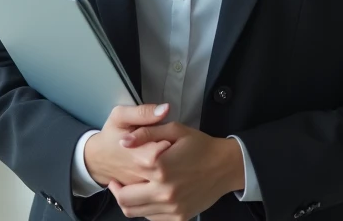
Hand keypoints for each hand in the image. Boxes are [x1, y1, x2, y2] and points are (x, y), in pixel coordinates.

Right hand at [84, 104, 174, 189]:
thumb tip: (165, 109)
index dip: (170, 138)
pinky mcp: (147, 194)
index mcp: (142, 157)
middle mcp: (148, 176)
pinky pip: (165, 182)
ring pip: (172, 173)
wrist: (98, 160)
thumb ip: (142, 112)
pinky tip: (161, 164)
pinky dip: (167, 172)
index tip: (163, 135)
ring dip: (171, 162)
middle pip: (174, 160)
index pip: (170, 148)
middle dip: (173, 150)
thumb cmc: (111, 136)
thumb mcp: (120, 117)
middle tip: (162, 143)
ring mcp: (148, 188)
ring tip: (161, 154)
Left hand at [109, 124, 244, 219]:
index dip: (119, 171)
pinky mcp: (179, 216)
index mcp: (161, 167)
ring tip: (132, 189)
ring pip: (135, 212)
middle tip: (118, 183)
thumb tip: (123, 141)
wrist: (225, 166)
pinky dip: (145, 210)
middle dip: (117, 191)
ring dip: (129, 202)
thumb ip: (146, 133)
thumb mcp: (174, 130)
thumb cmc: (200, 146)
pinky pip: (152, 218)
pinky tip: (149, 197)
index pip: (125, 175)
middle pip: (125, 199)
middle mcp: (165, 191)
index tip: (119, 168)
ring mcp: (172, 207)